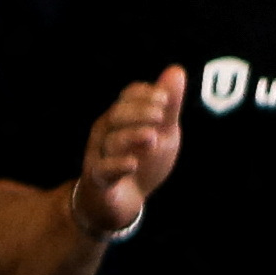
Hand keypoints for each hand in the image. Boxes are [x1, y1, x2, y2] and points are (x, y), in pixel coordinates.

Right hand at [73, 71, 183, 241]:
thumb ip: (169, 106)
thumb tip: (177, 70)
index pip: (128, 96)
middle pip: (117, 115)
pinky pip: (103, 170)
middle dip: (139, 112)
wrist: (122, 204)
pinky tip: (133, 163)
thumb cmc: (143, 163)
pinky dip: (118, 165)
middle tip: (161, 115)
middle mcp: (106, 132)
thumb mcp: (162, 133)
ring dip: (132, 136)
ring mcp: (100, 155)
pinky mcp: (98, 180)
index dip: (145, 95)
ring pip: (111, 141)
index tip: (165, 99)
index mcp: (122, 117)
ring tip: (152, 137)